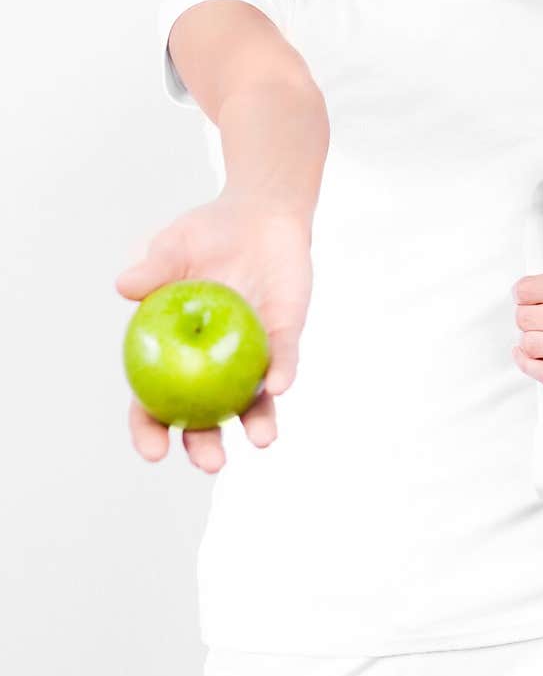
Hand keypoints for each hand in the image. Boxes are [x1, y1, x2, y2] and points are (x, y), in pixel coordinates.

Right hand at [114, 191, 312, 471]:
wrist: (259, 212)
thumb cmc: (207, 233)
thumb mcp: (174, 246)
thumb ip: (153, 268)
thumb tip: (125, 287)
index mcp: (171, 352)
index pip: (153, 401)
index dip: (150, 430)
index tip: (154, 450)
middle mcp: (210, 363)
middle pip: (204, 416)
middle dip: (206, 445)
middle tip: (212, 462)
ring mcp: (249, 353)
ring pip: (251, 401)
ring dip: (257, 423)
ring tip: (261, 440)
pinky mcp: (285, 336)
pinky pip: (283, 360)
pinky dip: (281, 372)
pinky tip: (280, 385)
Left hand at [511, 220, 542, 388]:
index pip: (529, 290)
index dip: (523, 290)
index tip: (529, 292)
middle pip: (526, 318)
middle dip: (525, 313)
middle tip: (536, 310)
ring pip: (533, 344)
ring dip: (529, 337)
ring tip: (540, 330)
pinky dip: (533, 366)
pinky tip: (530, 355)